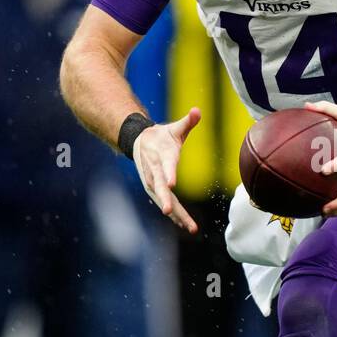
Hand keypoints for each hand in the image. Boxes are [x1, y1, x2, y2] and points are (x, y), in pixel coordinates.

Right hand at [132, 107, 201, 232]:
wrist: (139, 142)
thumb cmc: (161, 136)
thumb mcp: (174, 128)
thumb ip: (187, 122)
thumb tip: (198, 110)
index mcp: (162, 155)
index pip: (166, 165)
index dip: (169, 174)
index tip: (172, 184)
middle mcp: (155, 171)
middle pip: (161, 187)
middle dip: (165, 200)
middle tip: (168, 212)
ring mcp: (153, 182)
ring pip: (164, 199)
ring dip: (176, 214)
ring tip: (190, 226)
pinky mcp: (155, 189)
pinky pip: (166, 202)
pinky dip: (175, 215)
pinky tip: (185, 225)